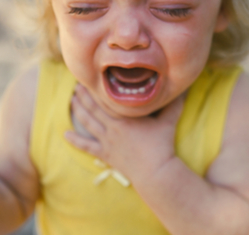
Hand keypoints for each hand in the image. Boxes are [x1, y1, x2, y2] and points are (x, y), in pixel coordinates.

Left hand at [65, 84, 183, 181]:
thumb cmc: (162, 145)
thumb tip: (183, 88)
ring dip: (78, 110)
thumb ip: (173, 104)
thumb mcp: (169, 121)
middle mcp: (113, 127)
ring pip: (88, 122)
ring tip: (71, 99)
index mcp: (126, 116)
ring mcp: (107, 141)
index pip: (106, 98)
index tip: (90, 76)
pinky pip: (87, 146)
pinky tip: (65, 134)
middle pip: (94, 107)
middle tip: (76, 84)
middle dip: (84, 95)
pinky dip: (75, 140)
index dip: (97, 87)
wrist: (155, 172)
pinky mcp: (106, 154)